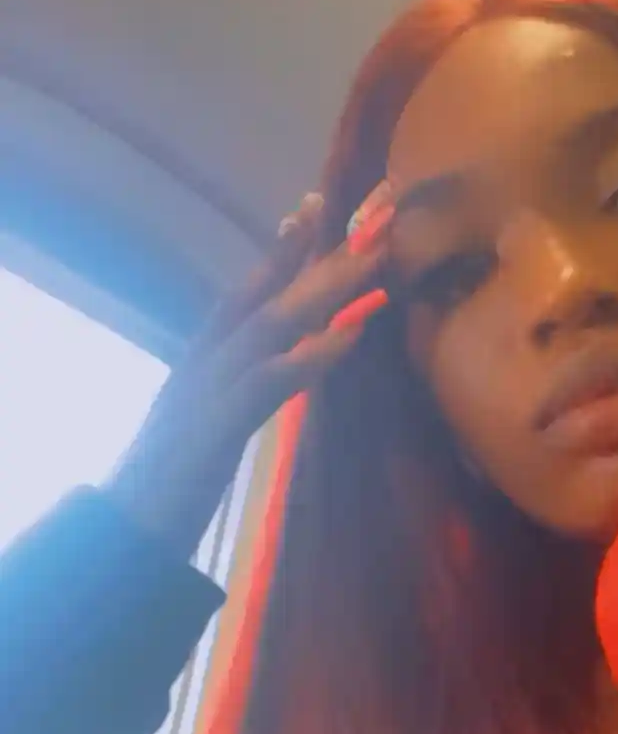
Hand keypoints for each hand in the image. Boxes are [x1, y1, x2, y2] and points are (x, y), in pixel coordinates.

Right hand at [105, 184, 394, 558]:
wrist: (126, 528)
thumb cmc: (170, 483)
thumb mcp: (208, 424)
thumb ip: (234, 393)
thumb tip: (268, 373)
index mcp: (202, 358)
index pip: (248, 291)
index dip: (283, 249)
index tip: (317, 204)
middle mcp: (205, 358)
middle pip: (269, 291)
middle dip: (324, 250)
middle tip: (376, 212)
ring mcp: (210, 385)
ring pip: (273, 320)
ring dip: (327, 285)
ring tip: (375, 254)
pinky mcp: (220, 423)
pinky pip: (272, 378)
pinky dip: (313, 351)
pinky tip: (352, 332)